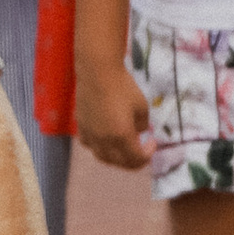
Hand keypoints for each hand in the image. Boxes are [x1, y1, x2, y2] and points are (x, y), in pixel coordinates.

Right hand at [76, 51, 149, 170]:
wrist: (98, 71)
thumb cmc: (123, 86)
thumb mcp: (142, 107)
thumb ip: (141, 125)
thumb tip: (138, 132)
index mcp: (122, 137)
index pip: (136, 159)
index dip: (148, 155)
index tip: (153, 142)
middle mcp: (104, 140)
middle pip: (120, 163)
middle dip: (133, 161)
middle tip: (141, 151)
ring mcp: (90, 135)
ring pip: (103, 157)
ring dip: (116, 158)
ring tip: (125, 149)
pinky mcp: (81, 127)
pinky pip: (90, 146)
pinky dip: (100, 148)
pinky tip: (106, 139)